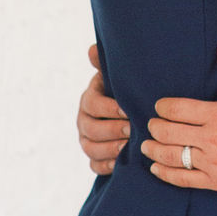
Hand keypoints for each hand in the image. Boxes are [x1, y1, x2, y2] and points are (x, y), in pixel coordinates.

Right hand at [79, 44, 130, 175]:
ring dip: (109, 149)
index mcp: (89, 100)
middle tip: (132, 129)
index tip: (127, 109)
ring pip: (91, 148)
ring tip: (128, 147)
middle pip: (91, 129)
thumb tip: (92, 50)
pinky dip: (107, 166)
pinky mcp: (95, 158)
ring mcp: (87, 141)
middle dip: (112, 130)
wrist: (129, 114)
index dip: (108, 108)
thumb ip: (106, 65)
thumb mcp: (117, 78)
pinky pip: (95, 166)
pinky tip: (121, 163)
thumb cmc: (125, 93)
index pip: (92, 105)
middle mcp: (84, 121)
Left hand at [147, 44, 216, 195]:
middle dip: (155, 127)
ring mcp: (215, 163)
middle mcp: (213, 139)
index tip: (160, 107)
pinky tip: (157, 169)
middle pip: (169, 132)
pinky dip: (166, 174)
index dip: (163, 107)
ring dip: (154, 150)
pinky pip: (185, 179)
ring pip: (172, 156)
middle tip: (151, 125)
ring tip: (146, 146)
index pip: (178, 109)